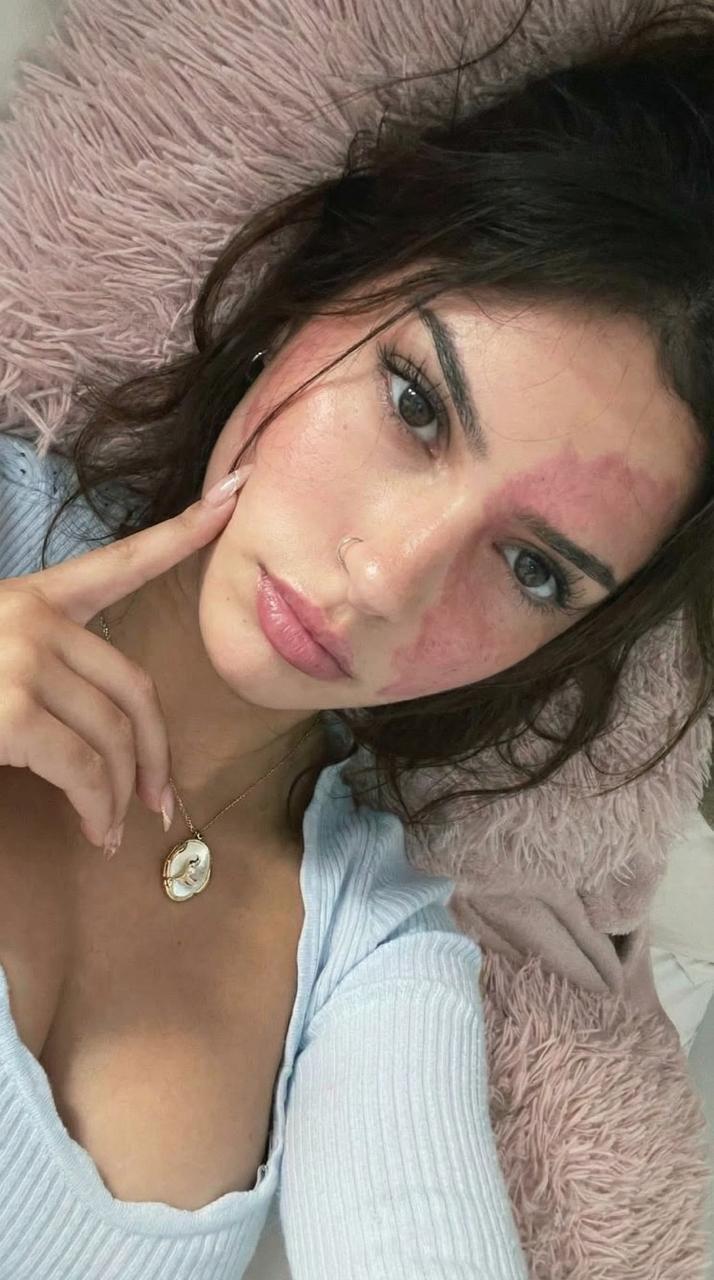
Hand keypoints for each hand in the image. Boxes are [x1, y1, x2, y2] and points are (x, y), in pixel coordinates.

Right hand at [0, 465, 251, 848]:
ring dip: (123, 795)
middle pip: (135, 686)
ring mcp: (25, 660)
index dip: (181, 533)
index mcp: (32, 598)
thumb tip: (106, 739)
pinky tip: (96, 832)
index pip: (120, 562)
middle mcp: (35, 619)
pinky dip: (98, 809)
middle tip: (163, 801)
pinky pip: (86, 769)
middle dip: (158, 750)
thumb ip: (44, 670)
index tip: (232, 497)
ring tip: (113, 830)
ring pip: (115, 735)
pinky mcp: (14, 710)